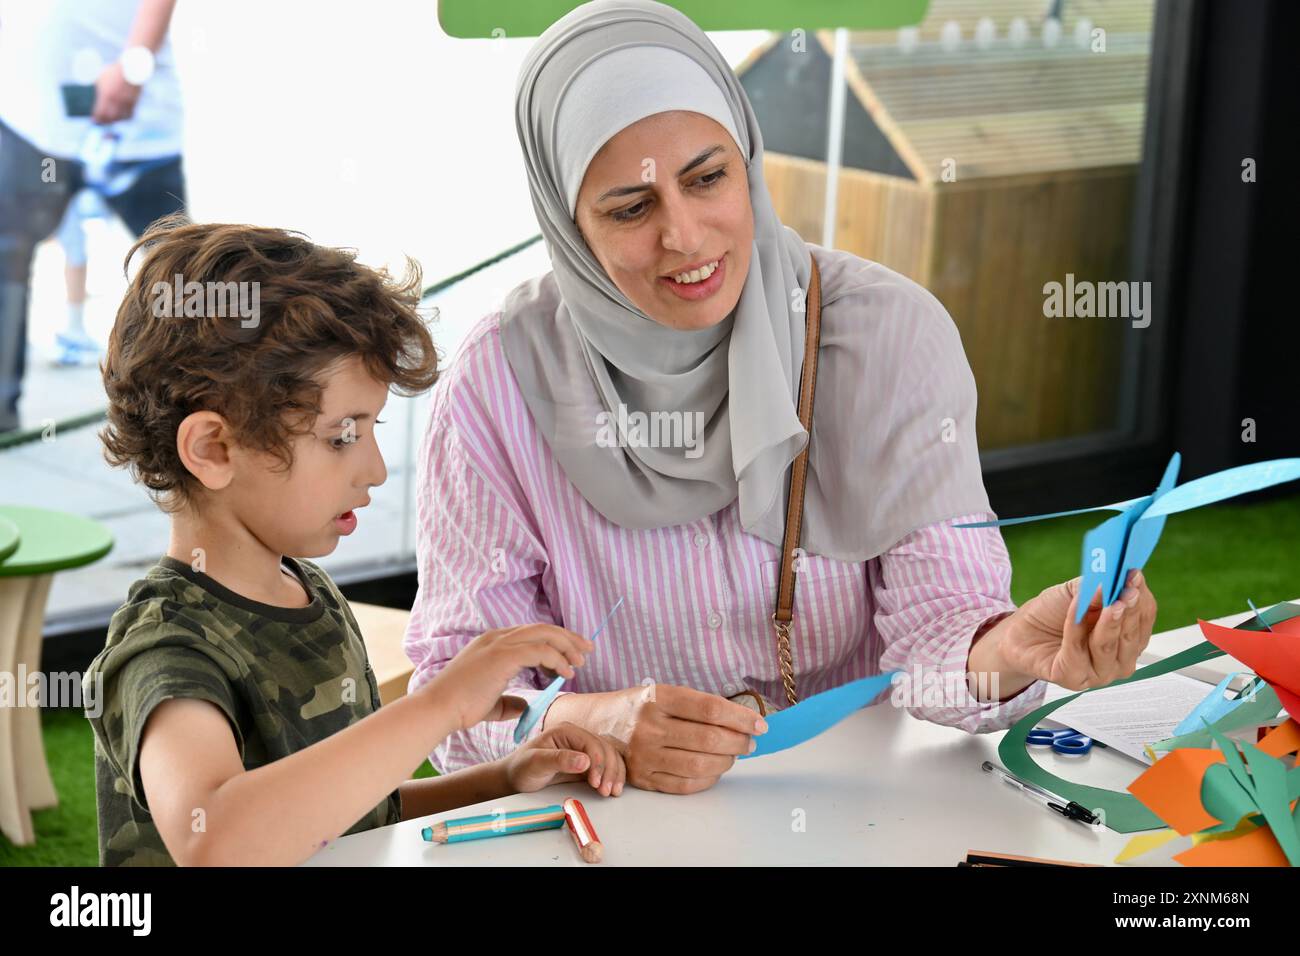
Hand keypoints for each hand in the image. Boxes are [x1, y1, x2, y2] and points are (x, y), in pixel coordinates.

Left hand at [93, 62, 141, 124]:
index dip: (97, 118)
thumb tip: (92, 96)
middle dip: (105, 121)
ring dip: (115, 120)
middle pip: (111, 118)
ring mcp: (126, 102)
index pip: (101, 112)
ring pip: (121, 117)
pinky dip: (124, 117)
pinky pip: (129, 114)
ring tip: (110, 120)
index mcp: (107, 94)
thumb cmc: (114, 71)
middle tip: (101, 122)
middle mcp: (117, 101)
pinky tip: (121, 117)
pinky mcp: (134, 102)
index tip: (94, 120)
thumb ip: (98, 88)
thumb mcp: (101, 77)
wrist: (131, 68)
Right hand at [424, 625, 592, 731]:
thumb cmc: (459, 708)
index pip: (531, 634)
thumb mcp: (491, 703)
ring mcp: (499, 643)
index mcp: (492, 643)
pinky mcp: (503, 655)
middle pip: (542, 628)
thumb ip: (509, 702)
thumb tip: (525, 706)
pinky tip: (566, 673)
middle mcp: (497, 637)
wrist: (438, 709)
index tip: (572, 654)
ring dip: (567, 646)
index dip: (555, 641)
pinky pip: (540, 650)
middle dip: (568, 638)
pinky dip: (557, 659)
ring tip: (581, 662)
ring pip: (544, 635)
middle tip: (587, 650)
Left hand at [504, 722, 625, 796]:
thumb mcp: (536, 763)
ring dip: (615, 773)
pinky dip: (612, 776)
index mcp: (566, 730)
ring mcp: (583, 750)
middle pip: (605, 749)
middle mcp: (577, 737)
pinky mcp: (586, 764)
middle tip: (606, 791)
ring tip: (613, 792)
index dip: (598, 762)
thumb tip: (585, 761)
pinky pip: (605, 766)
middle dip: (609, 770)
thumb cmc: (522, 768)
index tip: (595, 782)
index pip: (591, 742)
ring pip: (609, 757)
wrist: (516, 778)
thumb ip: (559, 760)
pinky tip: (613, 787)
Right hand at [590, 684, 765, 794]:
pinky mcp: (642, 778)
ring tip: (733, 754)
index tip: (759, 723)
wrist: (595, 724)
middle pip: (708, 738)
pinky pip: (686, 784)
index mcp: (657, 698)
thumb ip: (698, 706)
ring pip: (700, 764)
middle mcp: (648, 727)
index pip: (709, 709)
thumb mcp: (663, 693)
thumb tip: (742, 723)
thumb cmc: (638, 707)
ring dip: (726, 761)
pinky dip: (708, 778)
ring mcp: (644, 755)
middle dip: (738, 742)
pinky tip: (714, 769)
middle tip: (749, 741)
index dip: (740, 718)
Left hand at [999, 570, 1157, 690]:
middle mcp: (1118, 659)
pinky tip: (1074, 611)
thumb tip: (1117, 575)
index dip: (1140, 598)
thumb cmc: (1052, 613)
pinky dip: (1075, 628)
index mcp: (1127, 637)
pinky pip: (1077, 650)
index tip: (1134, 576)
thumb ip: (1099, 585)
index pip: (1143, 619)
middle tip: (1126, 590)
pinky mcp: (1074, 678)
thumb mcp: (1078, 592)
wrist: (1021, 634)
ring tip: (1108, 603)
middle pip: (1130, 635)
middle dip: (1127, 611)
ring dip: (1108, 623)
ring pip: (1108, 646)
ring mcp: (1099, 673)